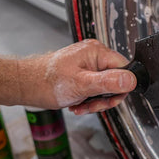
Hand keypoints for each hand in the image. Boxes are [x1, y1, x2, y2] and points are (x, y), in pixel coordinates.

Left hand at [19, 39, 135, 114]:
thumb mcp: (82, 84)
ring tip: (81, 105)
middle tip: (92, 105)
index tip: (107, 98)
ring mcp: (89, 65)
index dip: (119, 87)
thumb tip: (131, 80)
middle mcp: (95, 56)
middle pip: (116, 80)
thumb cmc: (47, 82)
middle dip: (105, 98)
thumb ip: (108, 82)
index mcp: (97, 52)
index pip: (124, 69)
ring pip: (106, 87)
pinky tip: (78, 104)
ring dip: (95, 101)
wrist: (27, 85)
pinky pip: (95, 89)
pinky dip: (88, 100)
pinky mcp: (83, 74)